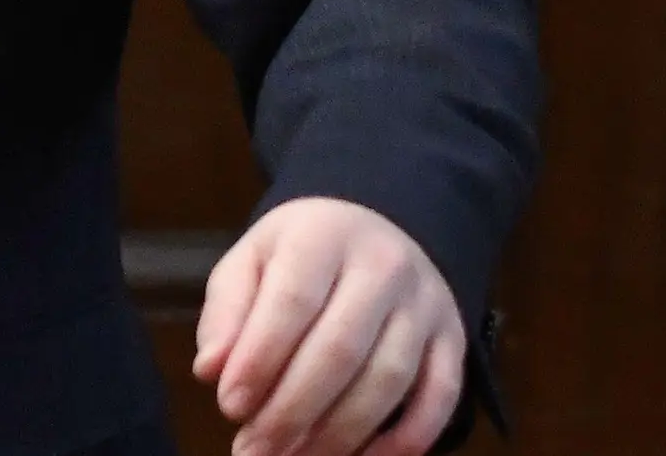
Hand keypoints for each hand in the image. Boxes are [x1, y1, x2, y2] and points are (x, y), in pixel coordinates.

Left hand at [190, 197, 465, 455]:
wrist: (377, 232)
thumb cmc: (302, 256)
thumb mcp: (252, 262)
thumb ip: (227, 313)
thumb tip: (211, 370)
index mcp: (323, 235)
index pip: (293, 300)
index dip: (260, 359)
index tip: (229, 406)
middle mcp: (383, 265)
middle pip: (340, 349)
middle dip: (292, 411)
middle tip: (254, 450)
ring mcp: (425, 303)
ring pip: (388, 379)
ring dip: (339, 433)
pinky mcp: (453, 339)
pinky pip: (440, 398)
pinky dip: (405, 440)